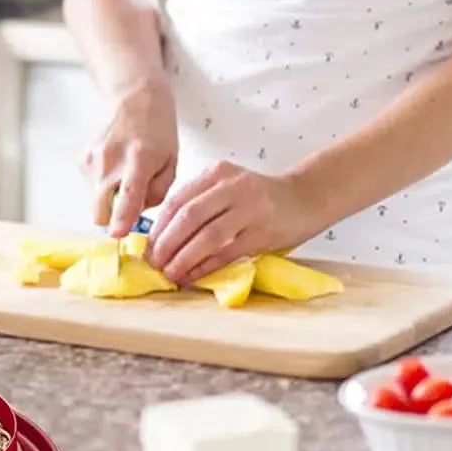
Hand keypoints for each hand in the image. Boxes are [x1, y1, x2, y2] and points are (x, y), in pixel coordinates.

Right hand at [80, 80, 177, 236]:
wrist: (135, 100)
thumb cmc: (158, 132)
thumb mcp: (171, 162)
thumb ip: (157, 192)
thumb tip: (136, 215)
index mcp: (140, 158)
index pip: (129, 193)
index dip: (122, 217)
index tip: (118, 233)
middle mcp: (112, 159)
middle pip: (101, 208)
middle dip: (113, 218)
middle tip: (129, 207)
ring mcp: (93, 159)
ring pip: (97, 202)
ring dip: (110, 199)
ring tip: (126, 177)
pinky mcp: (83, 160)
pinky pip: (93, 189)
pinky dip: (104, 186)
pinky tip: (116, 168)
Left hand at [145, 161, 319, 286]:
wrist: (304, 197)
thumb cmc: (259, 197)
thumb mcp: (228, 186)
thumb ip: (201, 202)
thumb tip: (163, 235)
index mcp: (217, 173)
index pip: (178, 200)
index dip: (158, 226)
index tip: (146, 247)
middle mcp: (231, 186)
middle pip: (188, 217)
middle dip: (166, 244)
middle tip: (154, 264)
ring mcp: (249, 208)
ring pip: (207, 237)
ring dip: (183, 259)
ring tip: (170, 274)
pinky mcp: (262, 231)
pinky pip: (227, 252)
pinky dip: (206, 267)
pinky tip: (193, 277)